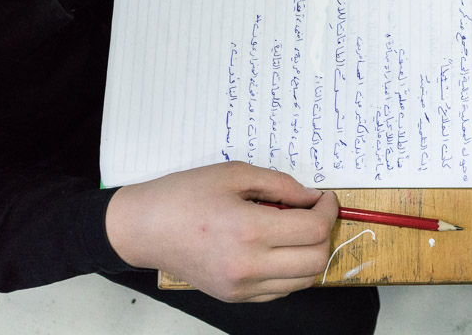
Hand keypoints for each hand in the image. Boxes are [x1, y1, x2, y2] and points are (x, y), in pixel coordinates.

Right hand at [105, 162, 338, 301]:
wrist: (143, 228)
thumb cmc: (184, 195)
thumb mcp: (235, 174)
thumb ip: (281, 185)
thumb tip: (312, 197)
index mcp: (249, 231)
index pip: (314, 230)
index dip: (329, 211)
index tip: (325, 198)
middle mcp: (248, 266)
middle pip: (316, 260)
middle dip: (324, 233)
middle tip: (314, 212)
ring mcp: (241, 287)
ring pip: (303, 280)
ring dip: (310, 254)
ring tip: (295, 229)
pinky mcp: (234, 297)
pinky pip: (281, 290)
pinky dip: (291, 270)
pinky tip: (278, 247)